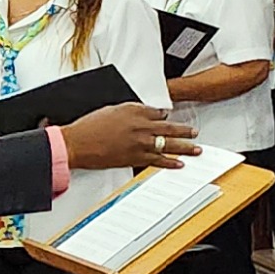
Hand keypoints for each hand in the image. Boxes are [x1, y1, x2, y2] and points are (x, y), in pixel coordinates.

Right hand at [62, 103, 199, 171]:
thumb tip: (142, 113)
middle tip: (194, 133)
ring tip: (196, 149)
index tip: (168, 118)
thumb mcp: (111, 110)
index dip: (164, 116)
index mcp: (134, 111)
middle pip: (169, 128)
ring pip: (169, 145)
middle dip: (184, 131)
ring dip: (185, 147)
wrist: (78, 143)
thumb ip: (130, 111)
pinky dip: (171, 163)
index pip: (157, 112)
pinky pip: (158, 160)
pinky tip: (180, 164)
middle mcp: (141, 126)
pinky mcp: (136, 158)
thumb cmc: (89, 127)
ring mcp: (141, 143)